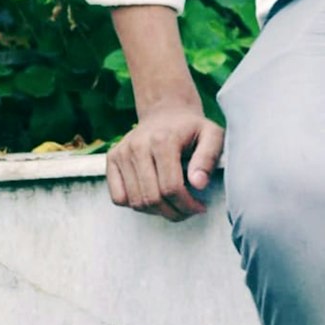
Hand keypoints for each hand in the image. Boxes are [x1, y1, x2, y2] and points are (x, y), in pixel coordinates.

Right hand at [105, 102, 224, 221]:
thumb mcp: (212, 135)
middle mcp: (138, 145)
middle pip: (152, 198)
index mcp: (163, 140)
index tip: (199, 207)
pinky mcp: (112, 158)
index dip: (187, 205)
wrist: (166, 112)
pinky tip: (153, 197)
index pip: (171, 187)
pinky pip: (119, 197)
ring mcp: (122, 152)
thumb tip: (198, 184)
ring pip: (135, 201)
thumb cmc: (191, 128)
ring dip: (156, 212)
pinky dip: (136, 205)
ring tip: (172, 205)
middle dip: (173, 212)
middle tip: (187, 210)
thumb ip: (208, 158)